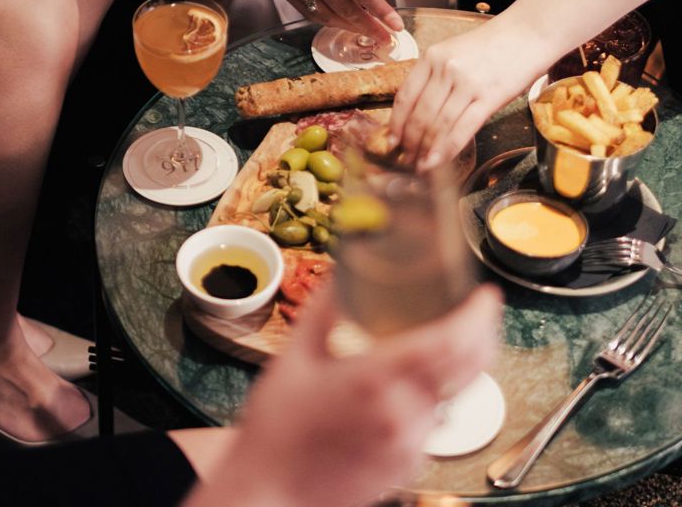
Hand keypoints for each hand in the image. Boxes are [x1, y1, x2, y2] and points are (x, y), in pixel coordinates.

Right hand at [194, 283, 500, 506]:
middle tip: (476, 308)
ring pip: (454, 396)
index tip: (486, 294)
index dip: (477, 316)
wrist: (269, 492)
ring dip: (457, 366)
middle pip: (468, 369)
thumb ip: (324, 308)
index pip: (449, 344)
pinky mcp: (410, 466)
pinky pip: (435, 422)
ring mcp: (411, 446)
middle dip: (482, 333)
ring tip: (438, 341)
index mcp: (375, 380)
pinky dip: (434, 397)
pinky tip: (406, 387)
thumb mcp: (294, 355)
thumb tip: (344, 270)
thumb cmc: (276, 427)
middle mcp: (403, 415)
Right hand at [259, 0, 403, 43]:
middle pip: (345, 10)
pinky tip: (341, 22)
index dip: (380, 12)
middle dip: (368, 26)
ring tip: (366, 32)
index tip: (394, 25)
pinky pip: (309, 12)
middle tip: (385, 37)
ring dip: (349, 26)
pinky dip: (327, 19)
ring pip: (326, 16)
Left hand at [389, 23, 538, 169]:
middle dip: (410, 142)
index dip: (396, 124)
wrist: (529, 33)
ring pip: (438, 125)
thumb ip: (434, 78)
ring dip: (426, 150)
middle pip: (420, 114)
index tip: (391, 141)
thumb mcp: (453, 53)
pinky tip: (438, 161)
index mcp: (431, 57)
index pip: (405, 97)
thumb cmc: (491, 46)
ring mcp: (467, 84)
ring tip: (421, 166)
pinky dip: (446, 149)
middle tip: (406, 159)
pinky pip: (462, 129)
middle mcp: (445, 69)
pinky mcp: (489, 97)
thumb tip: (417, 116)